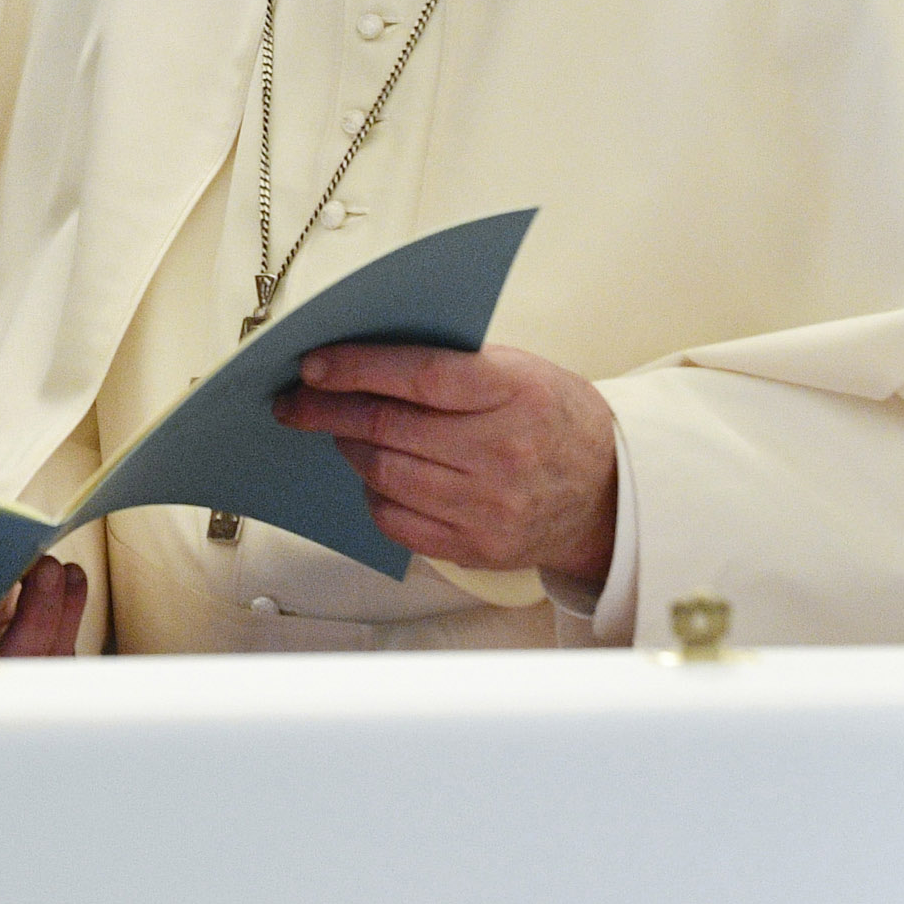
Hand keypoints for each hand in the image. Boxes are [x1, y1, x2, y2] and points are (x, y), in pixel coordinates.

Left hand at [274, 341, 618, 583]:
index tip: (313, 365)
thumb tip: (362, 356)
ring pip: (384, 475)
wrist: (608, 491)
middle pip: (389, 429)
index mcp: (516, 393)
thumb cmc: (554, 419)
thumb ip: (452, 364)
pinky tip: (373, 475)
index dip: (358, 369)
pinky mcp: (476, 547)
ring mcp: (489, 506)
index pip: (420, 376)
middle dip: (329, 412)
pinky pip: (396, 521)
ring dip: (348, 449)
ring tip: (338, 433)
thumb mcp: (521, 369)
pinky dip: (373, 493)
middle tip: (295, 402)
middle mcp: (502, 452)